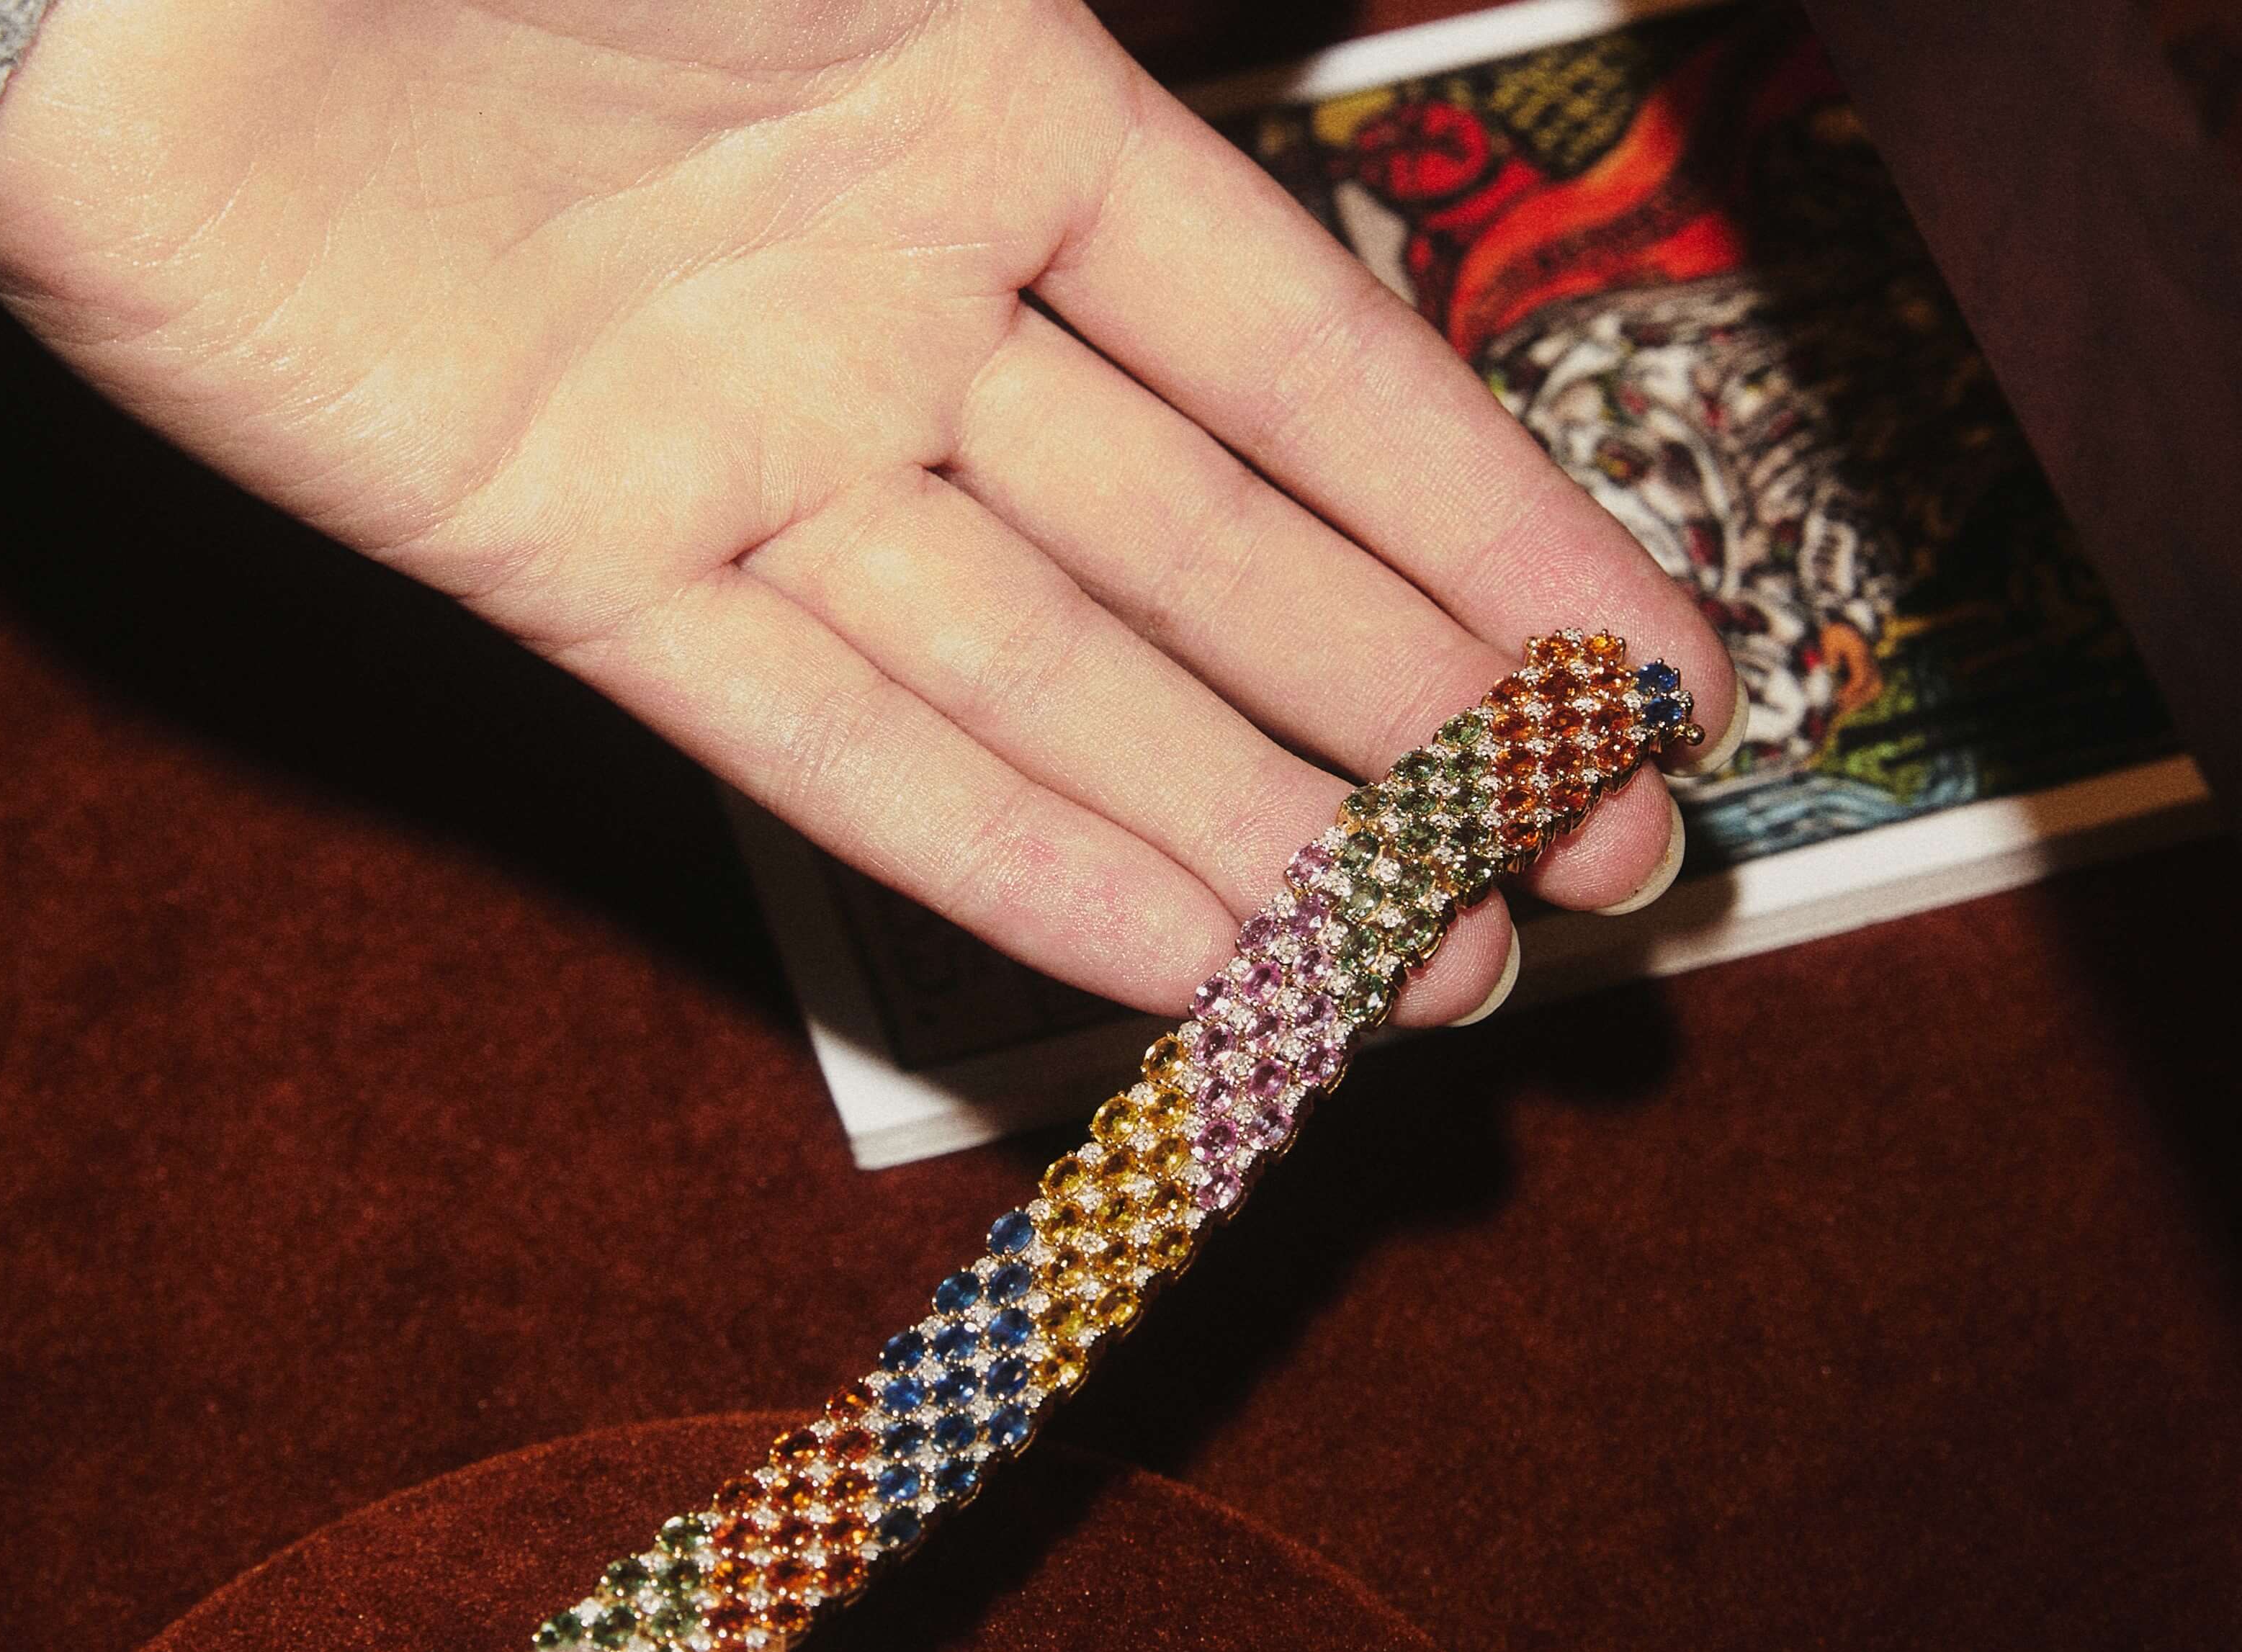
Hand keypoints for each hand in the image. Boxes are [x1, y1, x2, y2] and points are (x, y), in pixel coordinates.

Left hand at [0, 0, 1736, 1021]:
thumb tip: (1307, 74)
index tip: (1647, 668)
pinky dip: (1007, 855)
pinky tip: (1186, 965)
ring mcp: (757, 457)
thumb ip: (1109, 76)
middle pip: (1217, 560)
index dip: (1492, 529)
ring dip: (1259, 838)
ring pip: (1060, 684)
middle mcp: (900, 302)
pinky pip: (837, 747)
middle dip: (1424, 722)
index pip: (1308, 367)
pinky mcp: (594, 576)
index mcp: (1000, 104)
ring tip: (1439, 973)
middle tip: (1610, 869)